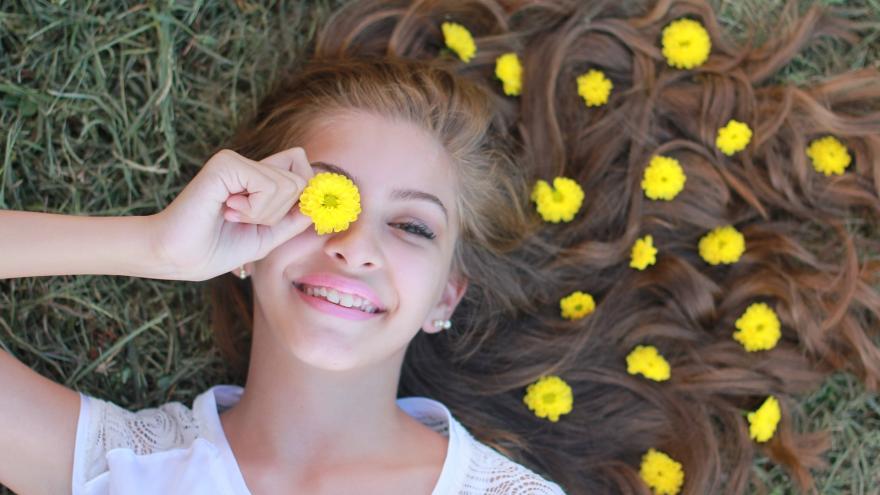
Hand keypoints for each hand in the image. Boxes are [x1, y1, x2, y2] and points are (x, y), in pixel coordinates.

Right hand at [150, 147, 314, 280]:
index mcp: (256, 177)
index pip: (302, 169)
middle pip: (301, 178)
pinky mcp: (226, 163)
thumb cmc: (215, 249)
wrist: (177, 257)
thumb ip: (294, 218)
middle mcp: (247, 163)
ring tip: (232, 215)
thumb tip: (322, 202)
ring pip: (290, 184)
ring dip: (265, 213)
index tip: (288, 218)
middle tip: (245, 219)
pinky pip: (270, 185)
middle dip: (281, 211)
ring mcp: (236, 160)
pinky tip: (227, 210)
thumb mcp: (267, 236)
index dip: (306, 195)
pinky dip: (255, 209)